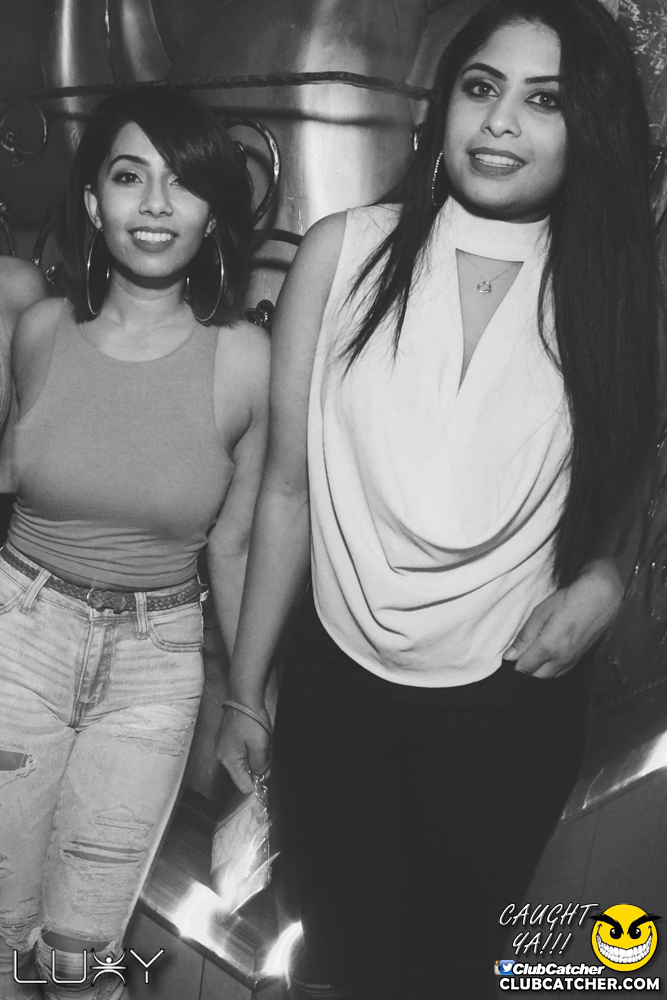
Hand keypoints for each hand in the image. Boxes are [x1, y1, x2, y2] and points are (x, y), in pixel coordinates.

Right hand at [214, 703, 271, 793]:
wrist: (244, 698)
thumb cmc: (252, 722)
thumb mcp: (260, 747)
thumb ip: (260, 766)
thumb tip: (260, 776)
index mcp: (228, 761)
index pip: (243, 785)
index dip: (257, 782)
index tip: (266, 770)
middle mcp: (222, 757)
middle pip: (243, 774)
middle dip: (257, 767)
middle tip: (266, 752)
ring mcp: (223, 747)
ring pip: (243, 763)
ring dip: (255, 757)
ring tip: (262, 742)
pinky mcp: (226, 739)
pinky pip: (241, 752)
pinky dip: (250, 749)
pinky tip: (256, 738)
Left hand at [503, 558, 624, 678]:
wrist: (601, 598)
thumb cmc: (568, 601)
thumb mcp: (540, 613)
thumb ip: (525, 636)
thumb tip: (509, 656)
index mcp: (548, 647)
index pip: (524, 668)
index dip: (513, 663)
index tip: (509, 654)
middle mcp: (561, 659)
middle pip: (535, 677)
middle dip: (524, 669)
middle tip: (519, 654)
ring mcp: (572, 661)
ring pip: (548, 677)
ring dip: (537, 671)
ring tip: (531, 655)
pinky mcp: (579, 659)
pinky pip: (560, 673)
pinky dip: (550, 670)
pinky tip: (546, 658)